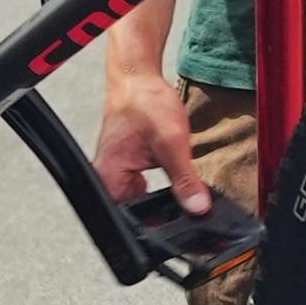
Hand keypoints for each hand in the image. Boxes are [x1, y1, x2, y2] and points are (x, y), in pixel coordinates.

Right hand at [96, 66, 209, 214]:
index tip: (181, 221)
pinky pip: (146, 186)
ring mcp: (117, 174)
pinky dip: (164, 183)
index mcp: (108, 179)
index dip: (158, 226)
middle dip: (164, 210)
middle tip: (185, 195)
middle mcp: (107, 180)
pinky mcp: (128, 167)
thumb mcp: (172, 144)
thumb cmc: (144, 103)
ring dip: (165, 194)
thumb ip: (185, 180)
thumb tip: (197, 207)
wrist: (139, 78)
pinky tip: (174, 171)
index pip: (130, 220)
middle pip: (138, 213)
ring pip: (145, 200)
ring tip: (176, 174)